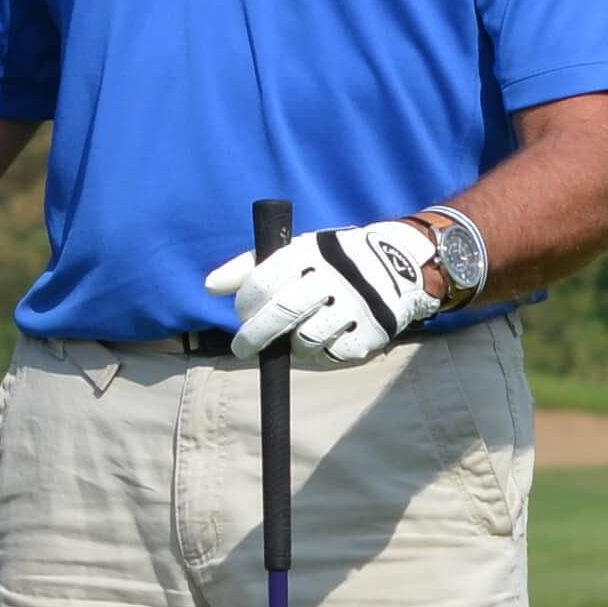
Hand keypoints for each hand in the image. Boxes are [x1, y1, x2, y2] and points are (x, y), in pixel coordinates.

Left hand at [209, 217, 457, 366]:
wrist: (397, 265)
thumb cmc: (330, 261)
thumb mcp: (295, 253)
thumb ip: (250, 268)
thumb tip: (210, 287)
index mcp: (311, 251)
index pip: (264, 280)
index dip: (245, 302)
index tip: (240, 313)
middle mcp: (334, 276)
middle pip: (283, 313)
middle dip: (254, 335)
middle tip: (240, 348)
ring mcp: (355, 306)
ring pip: (305, 339)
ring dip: (289, 345)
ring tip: (291, 336)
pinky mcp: (369, 334)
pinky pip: (330, 355)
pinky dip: (317, 353)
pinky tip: (319, 339)